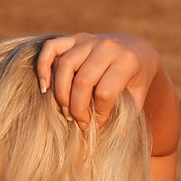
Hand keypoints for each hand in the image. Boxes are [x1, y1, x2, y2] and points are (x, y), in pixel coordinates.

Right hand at [37, 30, 160, 127]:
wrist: (136, 50)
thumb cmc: (135, 81)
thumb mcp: (137, 99)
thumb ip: (125, 116)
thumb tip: (108, 141)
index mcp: (127, 61)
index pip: (105, 92)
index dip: (100, 114)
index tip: (100, 124)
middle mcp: (107, 46)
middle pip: (83, 81)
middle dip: (78, 109)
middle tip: (81, 123)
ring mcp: (89, 40)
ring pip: (64, 66)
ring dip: (61, 95)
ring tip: (67, 112)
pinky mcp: (74, 38)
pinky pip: (51, 48)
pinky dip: (43, 67)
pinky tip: (44, 88)